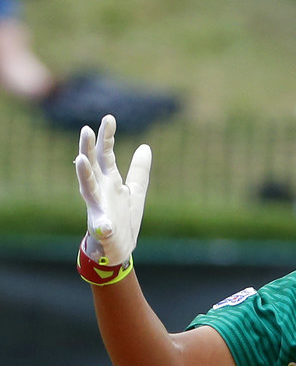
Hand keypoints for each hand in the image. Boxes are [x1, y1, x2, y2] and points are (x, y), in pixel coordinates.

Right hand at [75, 115, 151, 265]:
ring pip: (87, 189)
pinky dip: (102, 225)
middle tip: (86, 129)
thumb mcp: (135, 191)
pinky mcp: (102, 229)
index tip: (109, 117)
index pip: (106, 155)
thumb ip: (139, 170)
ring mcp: (98, 208)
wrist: (118, 248)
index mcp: (109, 181)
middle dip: (88, 148)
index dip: (107, 137)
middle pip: (92, 166)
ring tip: (80, 160)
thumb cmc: (123, 217)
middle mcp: (100, 191)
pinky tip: (104, 225)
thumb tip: (145, 146)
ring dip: (83, 174)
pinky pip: (101, 227)